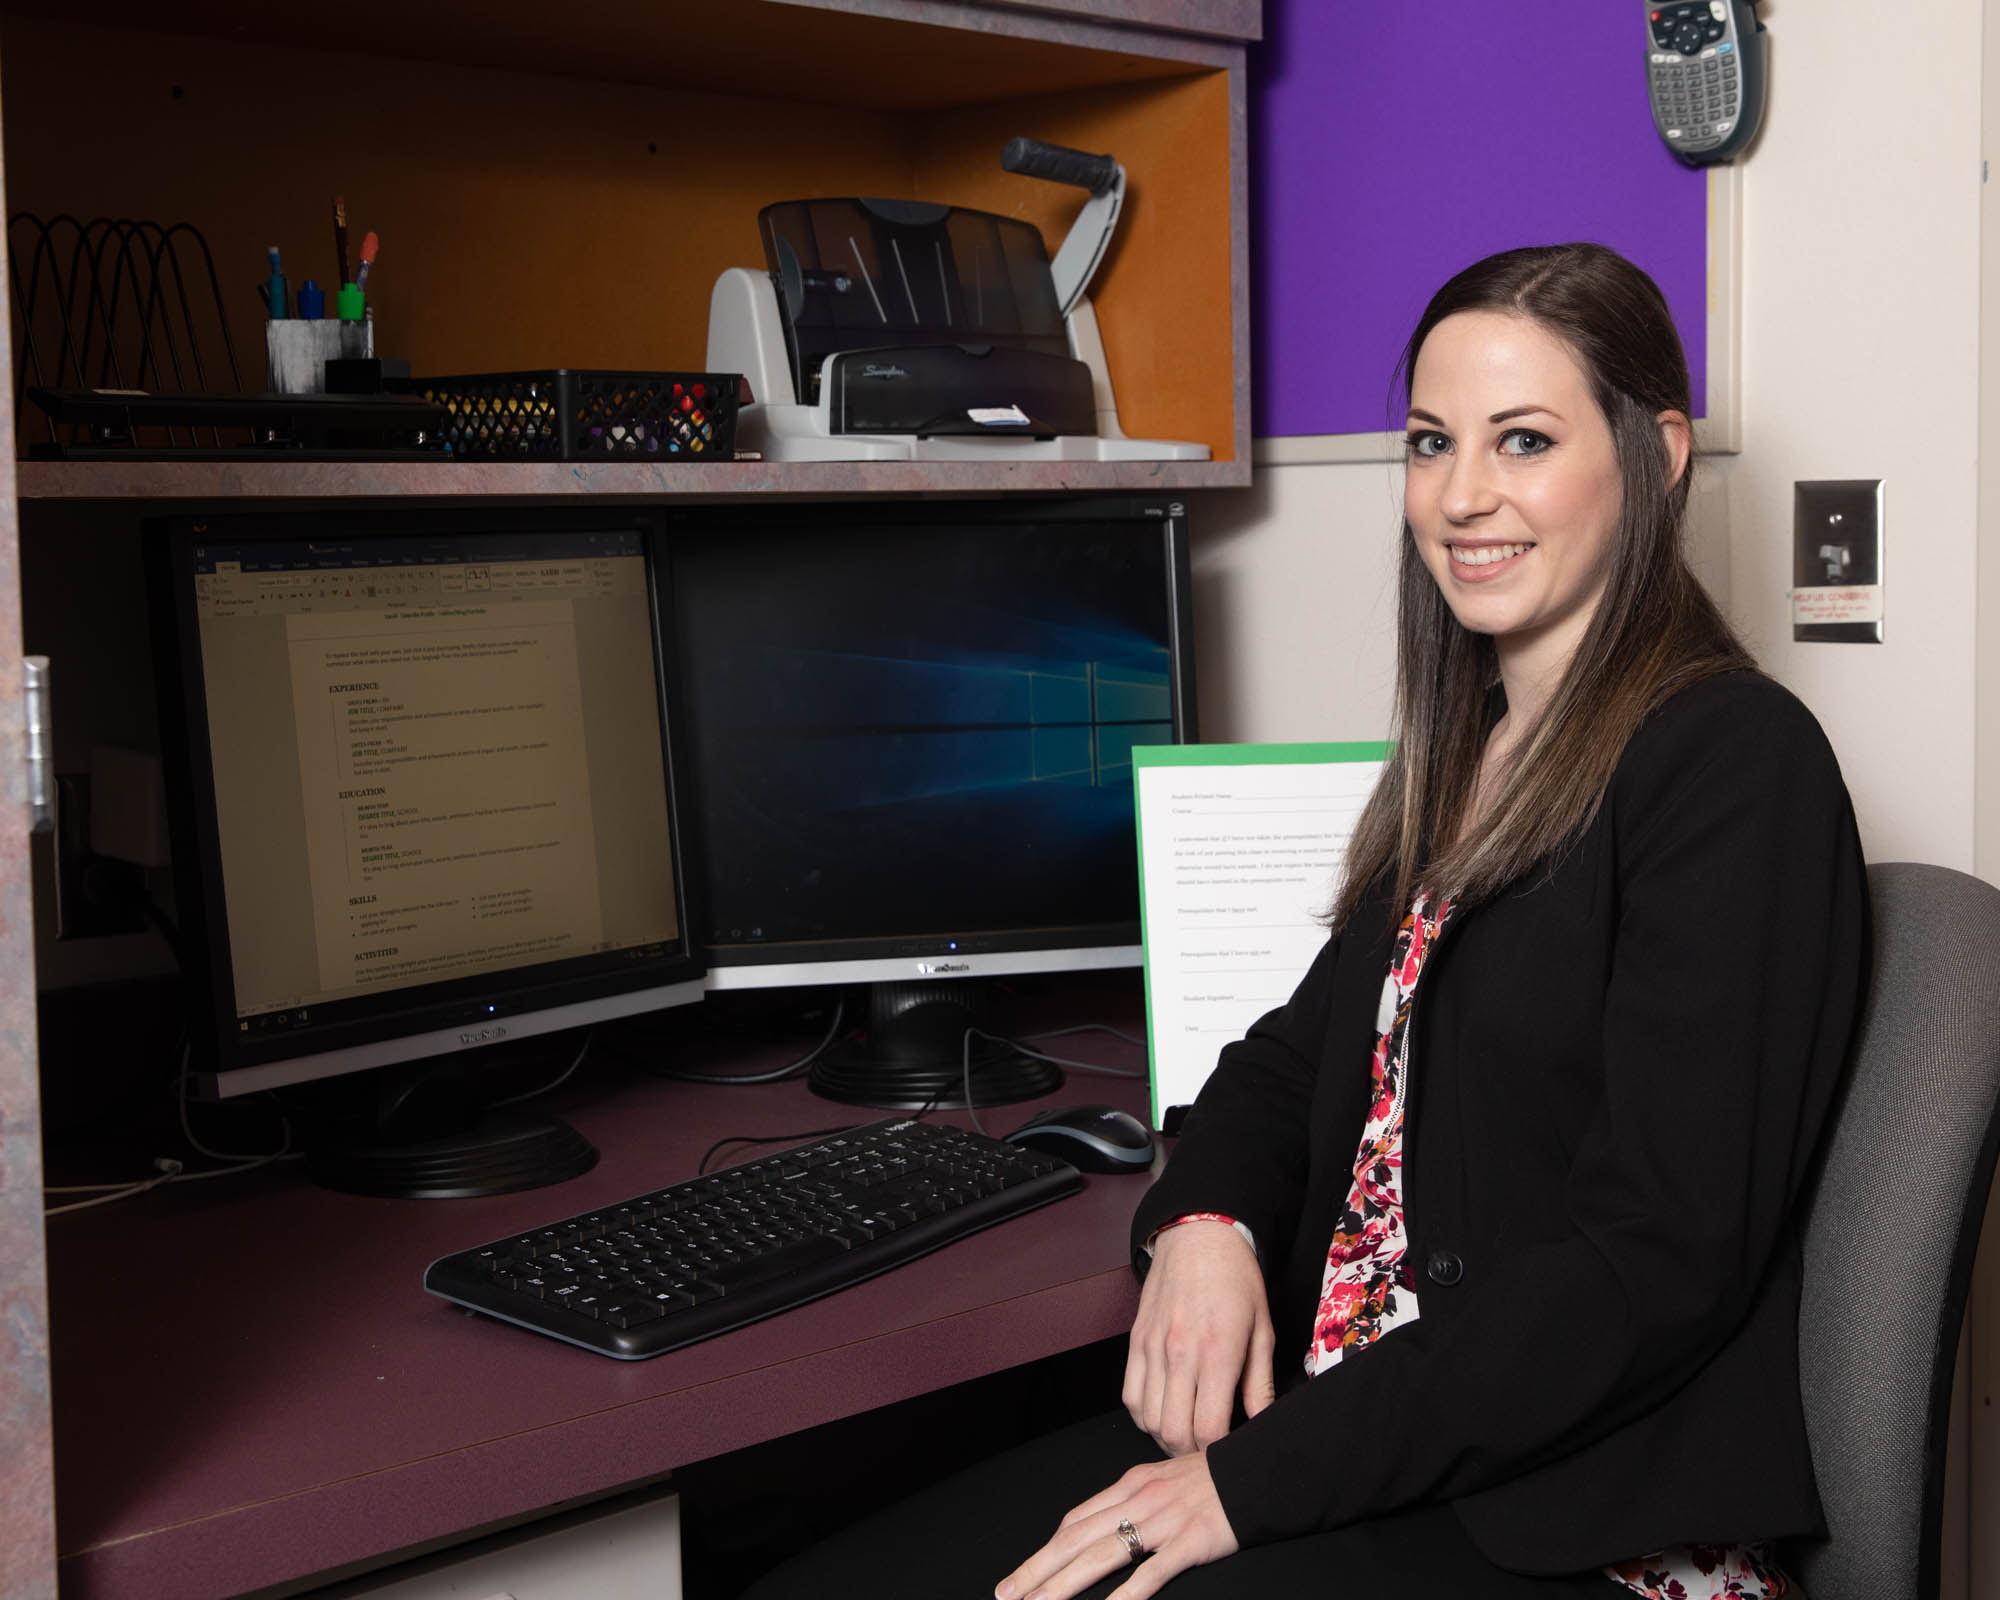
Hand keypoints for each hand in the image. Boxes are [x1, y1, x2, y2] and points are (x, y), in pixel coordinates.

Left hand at [995, 1450, 1238, 1599]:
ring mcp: (1162, 1521)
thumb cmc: (1213, 1480)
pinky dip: (1125, 1595)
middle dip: (1037, 1569)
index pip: (1075, 1520)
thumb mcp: (1164, 1479)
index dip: (1045, 1548)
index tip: (1023, 1572)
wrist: (1258, 1472)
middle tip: (1007, 1594)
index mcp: (1129, 1485)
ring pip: (1101, 1555)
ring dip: (1063, 1584)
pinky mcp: (1188, 1541)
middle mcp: (1138, 1500)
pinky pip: (1150, 1573)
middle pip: (1075, 1539)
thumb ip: (1133, 1500)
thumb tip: (1102, 1522)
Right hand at [1123, 1220, 1274, 1455]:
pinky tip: (1164, 1412)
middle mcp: (1180, 1353)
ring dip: (1166, 1437)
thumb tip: (1261, 1423)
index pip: (1208, 1429)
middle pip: (1174, 1432)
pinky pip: (1129, 1397)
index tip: (1228, 1448)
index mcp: (1217, 1352)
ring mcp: (1152, 1348)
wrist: (1198, 1237)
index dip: (1217, 1451)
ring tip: (1187, 1434)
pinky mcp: (1136, 1341)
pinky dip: (1144, 1416)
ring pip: (1148, 1420)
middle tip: (1208, 1448)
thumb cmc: (1236, 1280)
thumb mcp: (1263, 1329)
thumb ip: (1260, 1383)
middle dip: (1192, 1452)